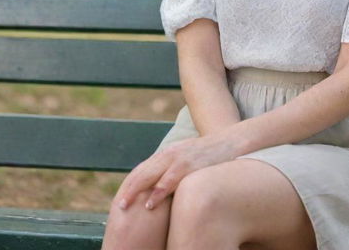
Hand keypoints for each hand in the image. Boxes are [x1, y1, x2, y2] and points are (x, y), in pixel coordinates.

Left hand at [116, 133, 238, 210]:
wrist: (231, 141)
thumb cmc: (210, 155)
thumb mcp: (188, 159)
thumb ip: (174, 169)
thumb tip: (163, 189)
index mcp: (168, 153)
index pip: (143, 169)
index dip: (130, 184)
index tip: (121, 198)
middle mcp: (170, 153)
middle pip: (142, 172)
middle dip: (128, 189)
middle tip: (117, 206)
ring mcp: (179, 158)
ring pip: (150, 175)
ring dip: (136, 191)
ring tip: (125, 206)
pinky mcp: (189, 164)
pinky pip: (169, 179)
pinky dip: (158, 192)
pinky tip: (150, 203)